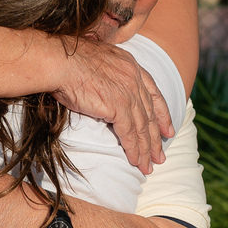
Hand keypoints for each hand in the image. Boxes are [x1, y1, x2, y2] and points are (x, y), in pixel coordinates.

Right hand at [53, 38, 172, 173]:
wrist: (59, 61)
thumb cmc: (67, 60)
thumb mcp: (97, 61)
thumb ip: (109, 74)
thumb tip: (105, 87)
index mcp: (131, 65)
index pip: (154, 93)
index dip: (162, 114)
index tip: (168, 130)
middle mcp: (134, 78)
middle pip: (150, 114)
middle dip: (157, 138)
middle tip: (160, 157)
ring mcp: (128, 92)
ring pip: (142, 127)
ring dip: (146, 150)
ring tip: (149, 167)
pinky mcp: (118, 106)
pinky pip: (129, 133)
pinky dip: (133, 150)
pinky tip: (136, 162)